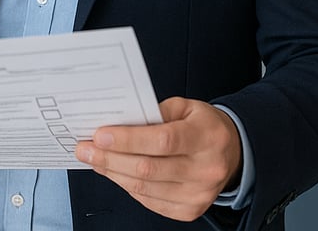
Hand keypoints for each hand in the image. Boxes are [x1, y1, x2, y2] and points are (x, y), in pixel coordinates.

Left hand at [74, 97, 242, 222]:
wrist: (233, 153)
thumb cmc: (204, 126)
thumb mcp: (185, 107)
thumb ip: (153, 112)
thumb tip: (117, 122)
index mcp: (206, 137)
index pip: (162, 140)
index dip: (127, 139)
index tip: (99, 136)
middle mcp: (206, 168)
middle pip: (148, 168)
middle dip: (109, 159)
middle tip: (85, 149)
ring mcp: (199, 193)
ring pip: (144, 188)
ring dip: (113, 173)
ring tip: (94, 160)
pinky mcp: (190, 209)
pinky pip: (149, 201)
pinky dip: (127, 186)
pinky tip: (115, 173)